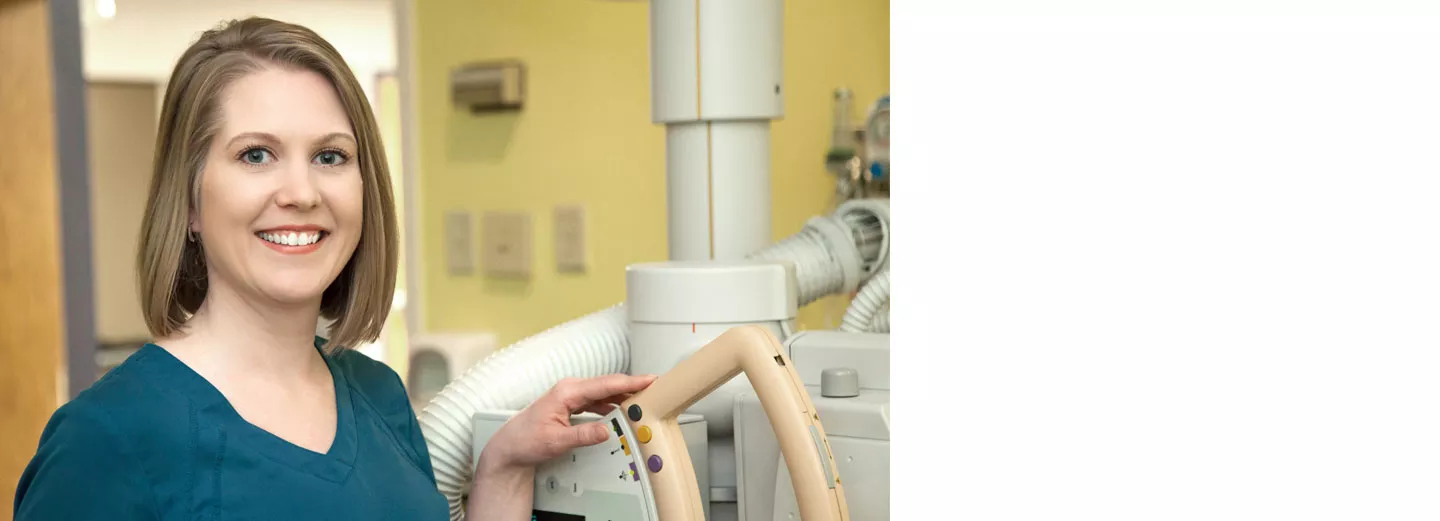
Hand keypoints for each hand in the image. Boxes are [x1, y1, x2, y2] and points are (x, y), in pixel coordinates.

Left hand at [466, 374, 655, 520]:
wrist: (510, 446)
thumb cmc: (526, 440)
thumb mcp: (557, 440)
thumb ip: (584, 434)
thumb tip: (606, 429)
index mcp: (567, 392)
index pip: (606, 384)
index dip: (631, 381)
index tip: (650, 379)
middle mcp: (570, 389)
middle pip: (608, 384)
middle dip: (633, 386)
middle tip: (655, 389)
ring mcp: (571, 395)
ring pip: (605, 391)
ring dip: (624, 395)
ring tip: (644, 399)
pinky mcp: (572, 403)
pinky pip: (598, 399)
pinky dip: (613, 403)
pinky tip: (623, 409)